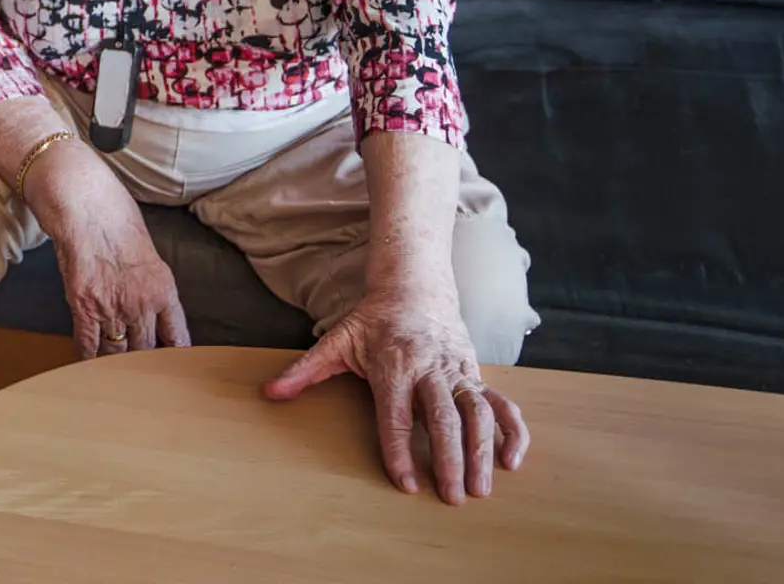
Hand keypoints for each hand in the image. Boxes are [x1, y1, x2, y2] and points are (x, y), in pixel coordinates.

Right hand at [33, 146, 191, 356]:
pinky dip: (88, 356)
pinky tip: (87, 362)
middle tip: (136, 366)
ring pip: (117, 351)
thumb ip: (151, 282)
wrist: (84, 205)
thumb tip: (149, 303)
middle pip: (145, 349)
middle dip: (140, 357)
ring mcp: (112, 308)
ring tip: (112, 366)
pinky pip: (89, 344)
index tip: (174, 366)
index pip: (178, 337)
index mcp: (164, 289)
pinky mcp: (84, 308)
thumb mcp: (148, 251)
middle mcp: (142, 304)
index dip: (175, 356)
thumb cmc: (114, 216)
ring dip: (114, 359)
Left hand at [262, 287, 530, 503]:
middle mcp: (429, 368)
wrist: (414, 286)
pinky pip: (502, 404)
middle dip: (448, 458)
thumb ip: (305, 370)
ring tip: (481, 489)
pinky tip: (513, 461)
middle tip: (450, 497)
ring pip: (477, 413)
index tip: (406, 483)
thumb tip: (270, 393)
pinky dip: (512, 431)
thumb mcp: (336, 339)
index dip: (400, 450)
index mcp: (392, 364)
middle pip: (442, 417)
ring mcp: (457, 371)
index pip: (395, 415)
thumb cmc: (372, 320)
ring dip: (482, 452)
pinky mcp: (476, 372)